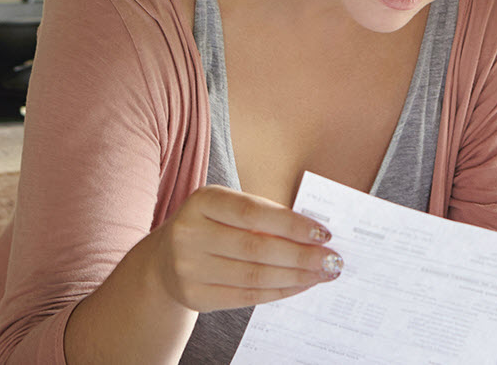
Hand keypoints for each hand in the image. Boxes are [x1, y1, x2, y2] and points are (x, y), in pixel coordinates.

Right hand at [145, 185, 341, 312]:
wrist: (164, 261)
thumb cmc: (209, 227)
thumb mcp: (226, 209)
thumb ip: (262, 215)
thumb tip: (313, 233)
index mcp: (202, 201)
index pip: (253, 213)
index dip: (291, 224)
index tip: (323, 233)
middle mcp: (190, 233)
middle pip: (257, 248)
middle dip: (302, 256)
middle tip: (332, 260)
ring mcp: (188, 267)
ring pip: (254, 275)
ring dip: (296, 276)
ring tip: (322, 273)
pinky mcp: (194, 296)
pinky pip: (246, 296)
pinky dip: (278, 291)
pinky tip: (299, 285)